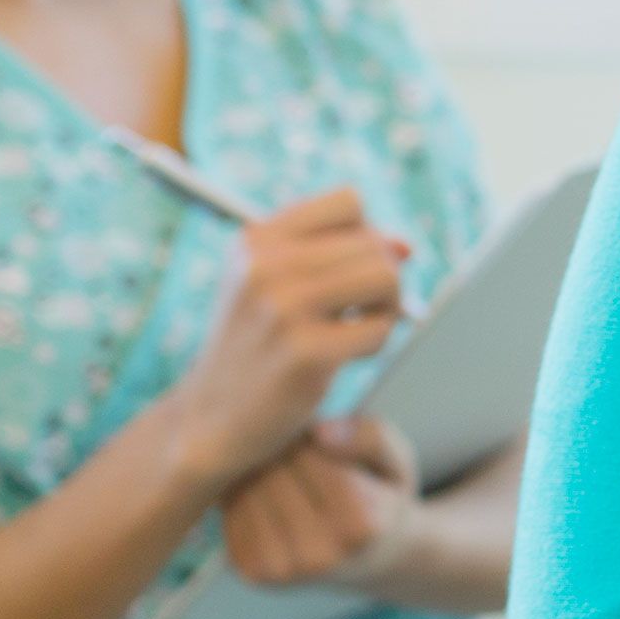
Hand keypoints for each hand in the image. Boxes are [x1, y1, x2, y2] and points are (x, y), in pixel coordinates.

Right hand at [156, 188, 411, 494]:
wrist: (212, 415)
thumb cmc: (257, 342)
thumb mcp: (277, 284)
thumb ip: (339, 254)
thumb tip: (407, 246)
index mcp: (254, 239)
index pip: (349, 203)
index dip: (365, 236)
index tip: (346, 270)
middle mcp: (264, 266)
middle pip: (375, 242)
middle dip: (381, 277)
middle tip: (356, 310)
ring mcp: (283, 309)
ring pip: (387, 277)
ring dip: (386, 306)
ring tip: (356, 327)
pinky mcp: (306, 352)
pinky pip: (381, 328)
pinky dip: (375, 342)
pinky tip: (343, 356)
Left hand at [219, 416, 418, 590]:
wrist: (369, 557)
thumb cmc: (379, 498)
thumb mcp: (396, 462)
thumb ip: (370, 437)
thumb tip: (320, 432)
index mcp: (362, 527)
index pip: (311, 457)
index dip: (311, 436)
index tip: (322, 440)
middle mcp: (321, 557)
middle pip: (274, 473)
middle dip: (282, 452)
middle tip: (298, 455)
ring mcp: (283, 570)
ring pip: (246, 491)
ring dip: (258, 470)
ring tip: (284, 474)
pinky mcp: (253, 573)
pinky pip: (231, 513)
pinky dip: (242, 496)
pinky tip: (267, 497)